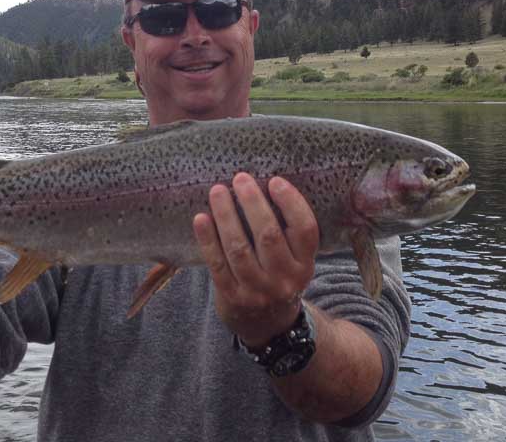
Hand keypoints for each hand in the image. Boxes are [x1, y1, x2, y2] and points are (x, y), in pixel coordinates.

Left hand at [194, 173, 319, 346]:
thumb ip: (286, 233)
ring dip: (226, 216)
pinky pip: (217, 264)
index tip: (275, 181)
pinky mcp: (232, 297)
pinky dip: (208, 239)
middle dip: (252, 203)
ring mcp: (258, 291)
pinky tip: (201, 219)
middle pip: (269, 236)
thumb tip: (260, 185)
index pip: (305, 230)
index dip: (291, 203)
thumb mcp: (295, 261)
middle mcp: (285, 279)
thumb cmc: (279, 278)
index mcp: (305, 265)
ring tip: (217, 192)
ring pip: (239, 248)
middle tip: (240, 178)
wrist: (268, 326)